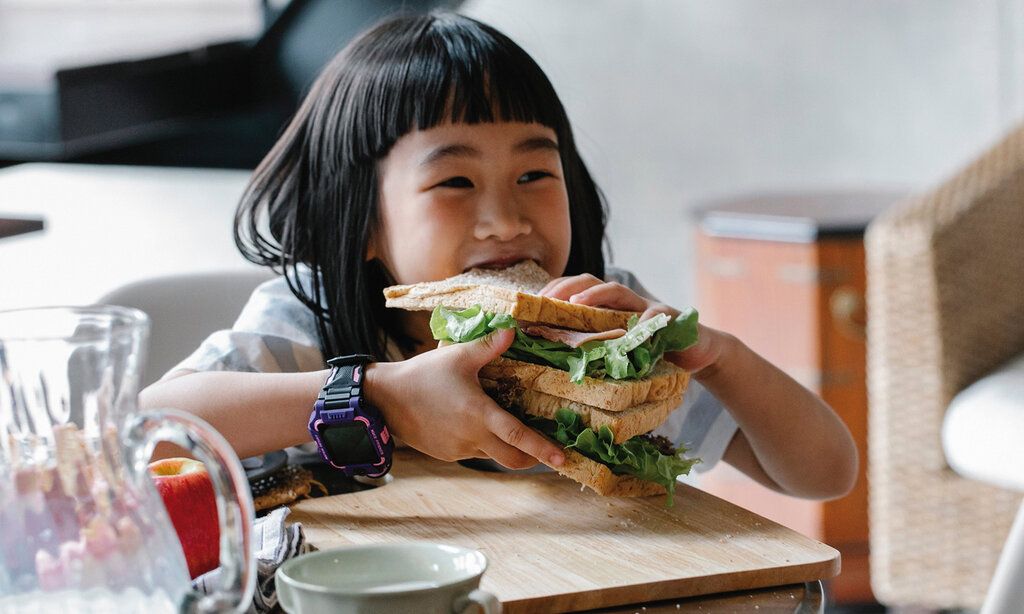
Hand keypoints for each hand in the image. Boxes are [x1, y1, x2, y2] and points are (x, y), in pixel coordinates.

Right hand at [364, 329, 564, 469]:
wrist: (386, 399)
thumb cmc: (424, 375)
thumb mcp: (458, 356)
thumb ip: (489, 346)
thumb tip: (514, 331)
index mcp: (479, 414)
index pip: (518, 436)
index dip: (542, 448)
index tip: (562, 458)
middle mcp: (473, 437)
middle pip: (512, 459)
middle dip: (532, 459)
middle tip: (547, 453)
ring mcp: (460, 449)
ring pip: (493, 456)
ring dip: (505, 449)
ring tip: (511, 432)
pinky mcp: (448, 454)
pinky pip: (474, 453)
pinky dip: (483, 445)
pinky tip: (477, 426)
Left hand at [539, 274, 726, 374]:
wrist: (697, 351)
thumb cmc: (652, 354)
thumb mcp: (618, 351)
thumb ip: (595, 350)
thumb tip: (553, 364)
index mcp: (608, 308)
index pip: (575, 290)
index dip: (554, 292)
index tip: (531, 303)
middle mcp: (624, 302)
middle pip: (591, 282)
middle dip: (566, 287)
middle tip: (546, 299)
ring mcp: (645, 306)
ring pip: (617, 291)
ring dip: (595, 294)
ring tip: (576, 304)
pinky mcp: (668, 317)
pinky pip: (654, 317)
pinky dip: (643, 324)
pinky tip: (633, 332)